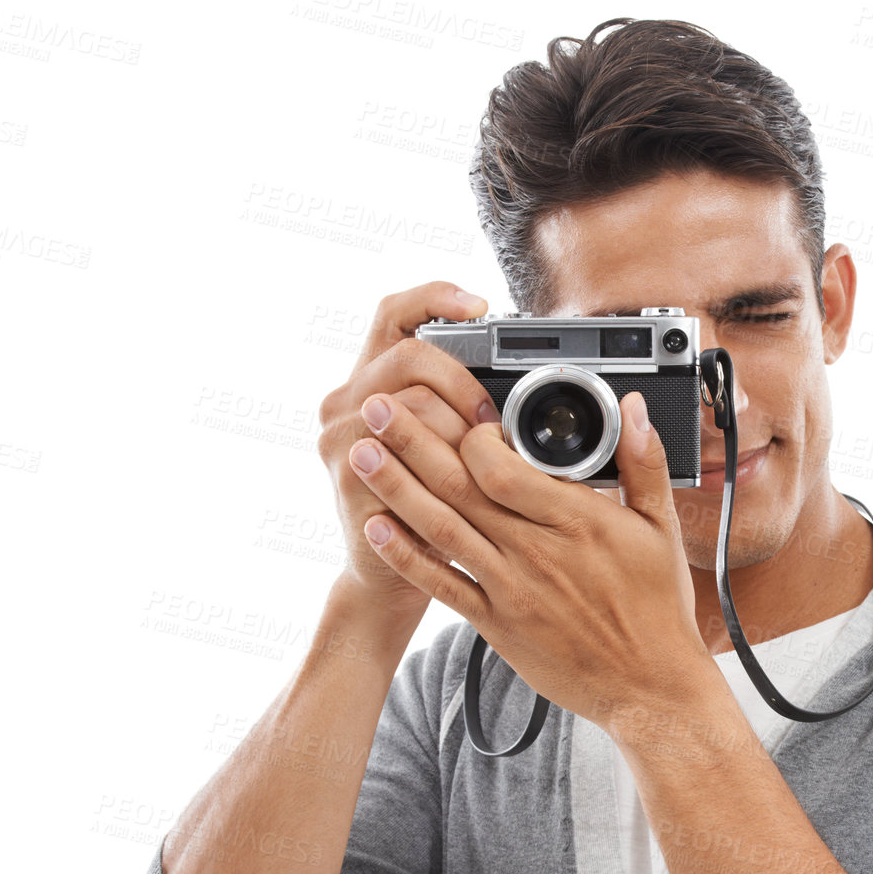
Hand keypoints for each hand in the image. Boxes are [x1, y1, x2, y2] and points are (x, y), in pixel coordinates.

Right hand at [317, 282, 494, 625]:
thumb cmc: (436, 508)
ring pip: (407, 403)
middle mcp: (348, 399)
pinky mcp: (346, 473)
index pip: (395, 314)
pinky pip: (399, 454)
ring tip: (483, 460)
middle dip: (462, 382)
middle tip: (492, 422)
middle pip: (407, 354)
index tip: (478, 304)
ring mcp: (340, 435)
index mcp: (375, 379)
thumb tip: (532, 383)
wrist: (392, 575)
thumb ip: (470, 410)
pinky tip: (466, 483)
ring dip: (456, 430)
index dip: (434, 297)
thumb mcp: (452, 450)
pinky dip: (440, 465)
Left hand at [347, 385, 715, 728]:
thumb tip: (633, 410)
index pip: (503, 467)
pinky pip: (443, 585)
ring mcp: (512, 590)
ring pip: (442, 529)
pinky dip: (406, 557)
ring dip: (396, 488)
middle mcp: (537, 552)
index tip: (463, 416)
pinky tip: (376, 528)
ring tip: (361, 452)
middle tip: (378, 406)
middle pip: (460, 487)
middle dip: (414, 441)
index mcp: (578, 521)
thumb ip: (643, 464)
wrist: (650, 688)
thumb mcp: (661, 529)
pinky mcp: (497, 624)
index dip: (472, 435)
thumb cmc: (658, 609)